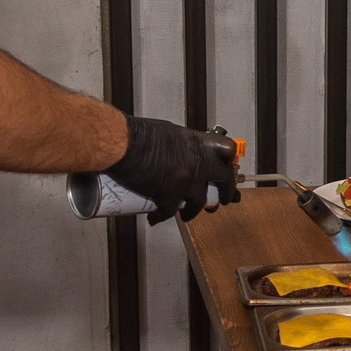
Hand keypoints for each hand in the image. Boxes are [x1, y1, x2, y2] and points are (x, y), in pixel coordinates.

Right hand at [106, 117, 239, 222]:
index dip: (230, 162)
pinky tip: (156, 218)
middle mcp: (197, 162)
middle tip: (223, 199)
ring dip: (193, 211)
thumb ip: (182, 145)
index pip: (228, 150)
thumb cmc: (138, 133)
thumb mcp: (169, 132)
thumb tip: (182, 153)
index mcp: (198, 143)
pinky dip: (161, 217)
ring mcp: (186, 180)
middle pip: (224, 180)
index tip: (228, 169)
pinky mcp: (169, 195)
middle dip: (226, 192)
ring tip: (188, 214)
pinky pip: (169, 212)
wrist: (120, 143)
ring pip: (199, 203)